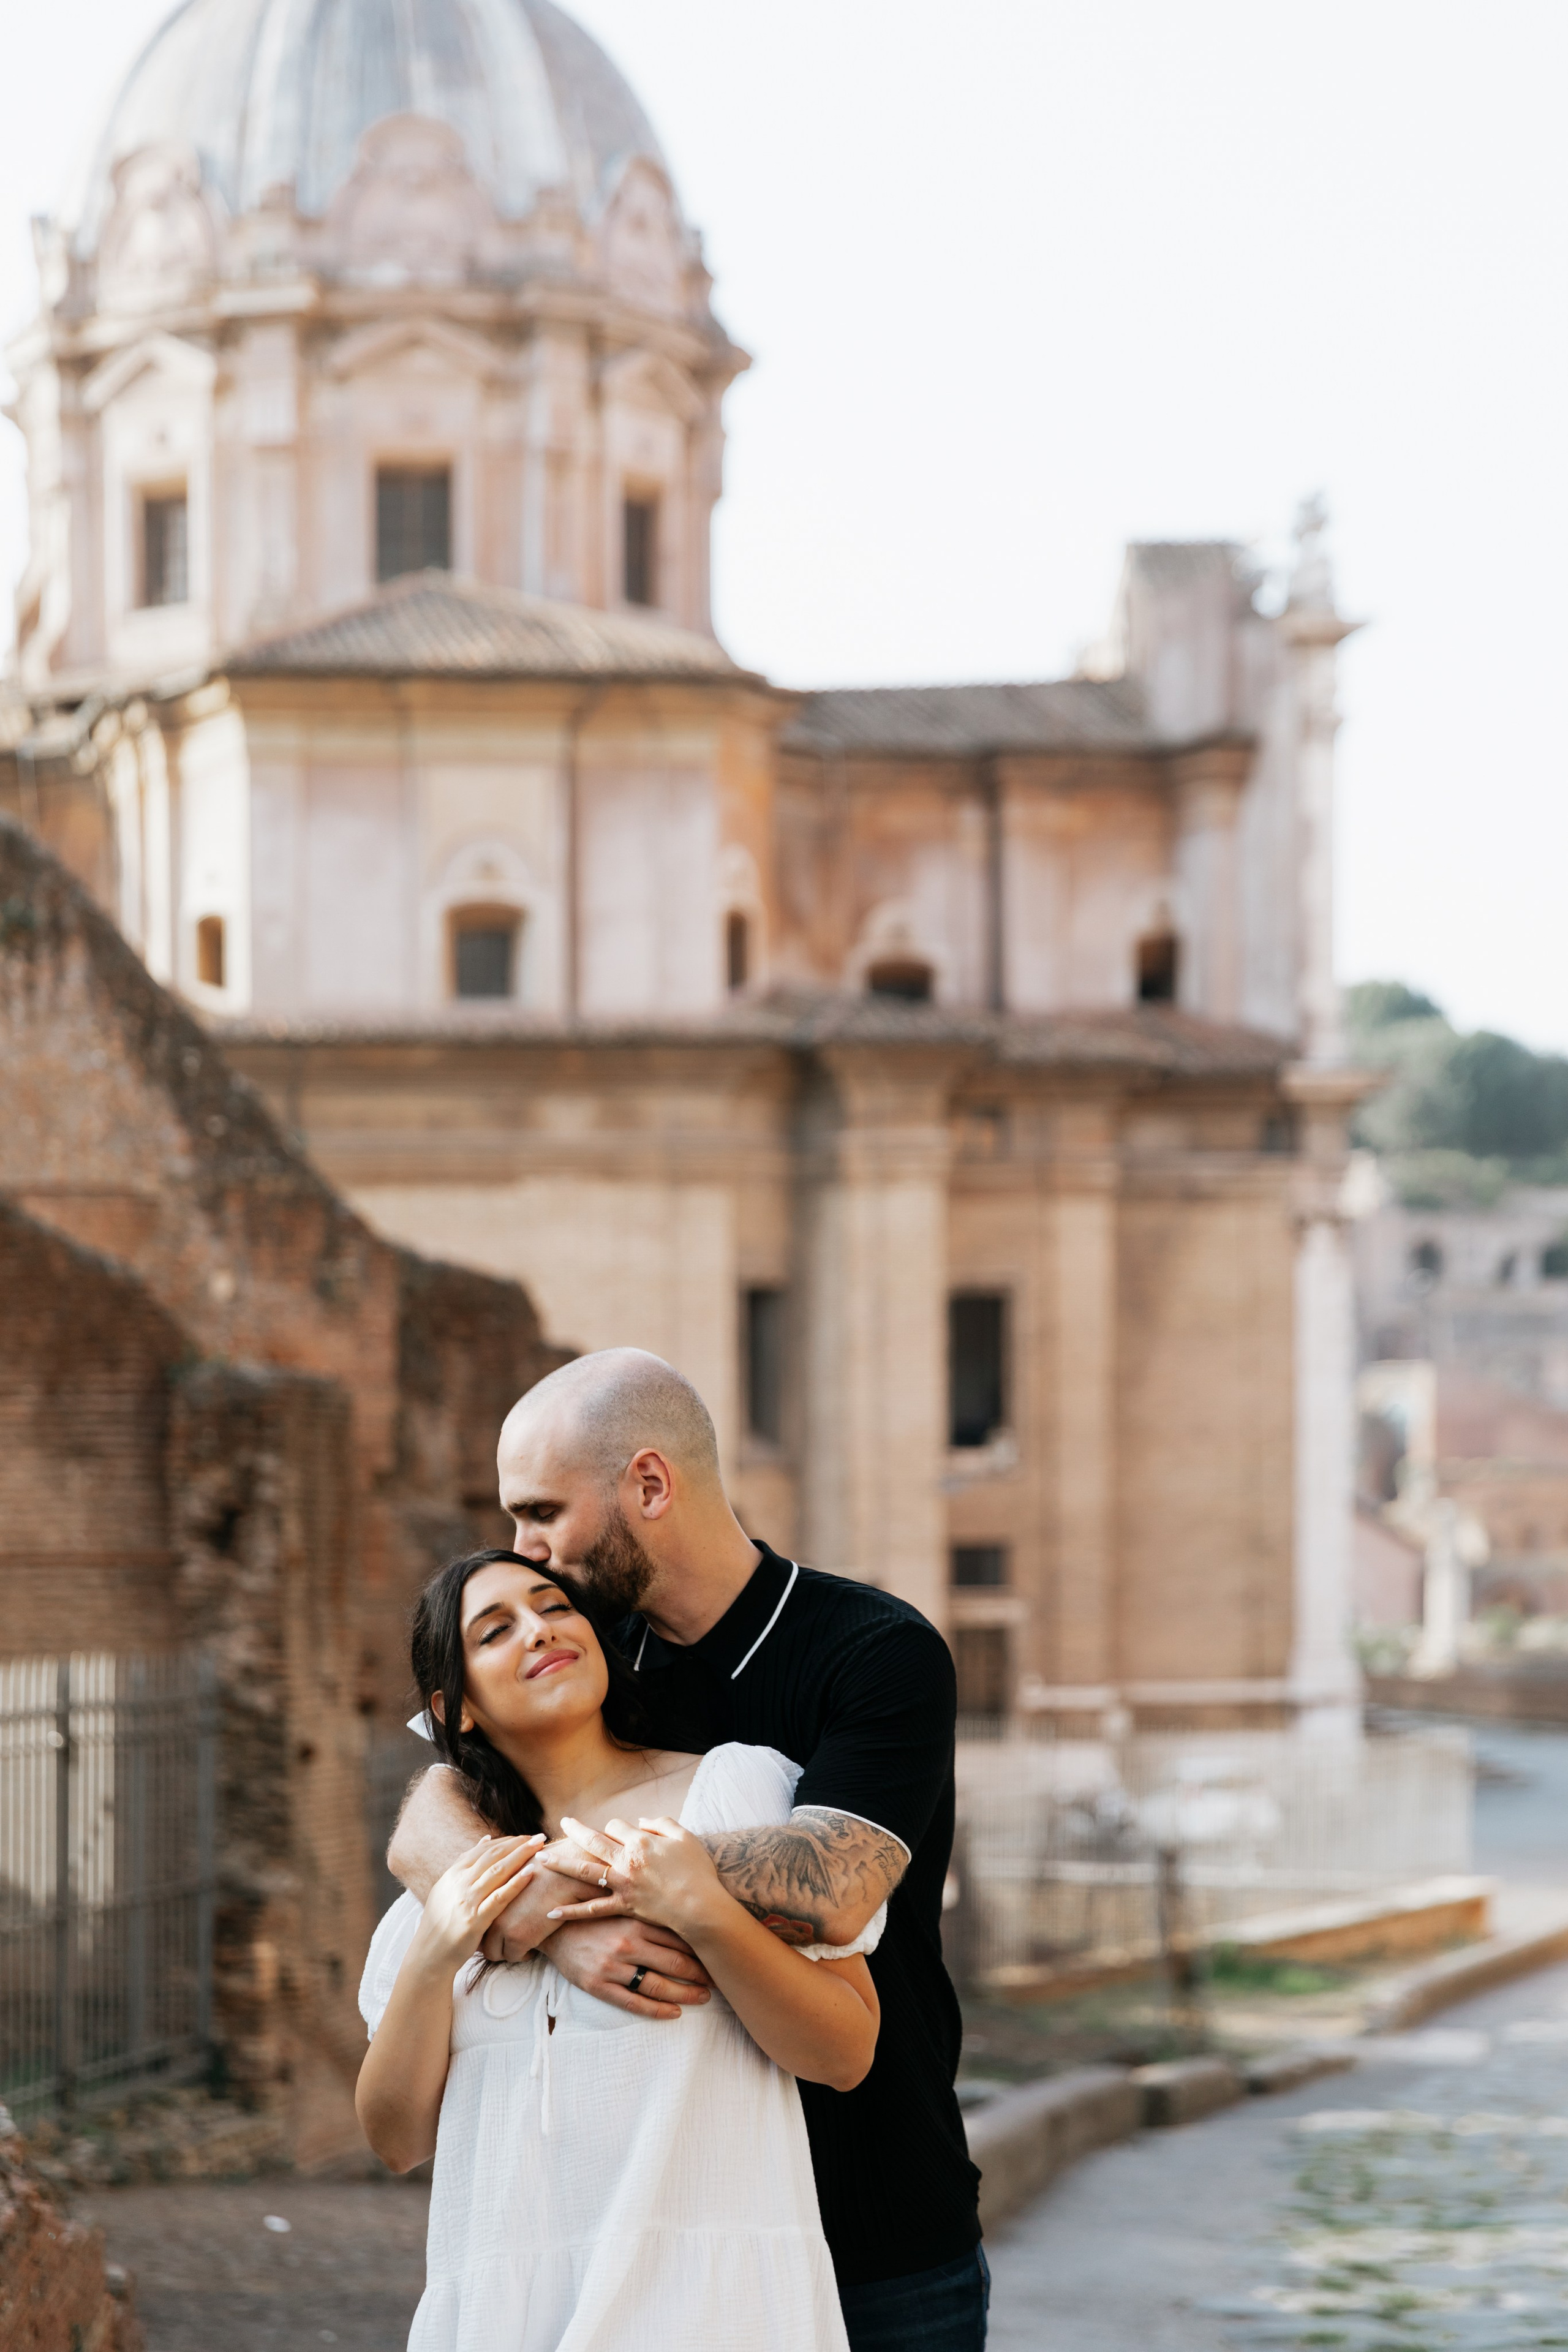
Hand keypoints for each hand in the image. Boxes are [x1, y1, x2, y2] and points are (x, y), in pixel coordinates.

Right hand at [413, 1834, 543, 1972]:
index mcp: (452, 1874)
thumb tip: (486, 1838)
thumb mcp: (448, 1888)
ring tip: (540, 1846)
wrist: (429, 1955)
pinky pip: (499, 1898)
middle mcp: (459, 1884)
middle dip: (518, 1844)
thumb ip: (466, 1865)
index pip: (483, 1850)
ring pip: (498, 1871)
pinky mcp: (475, 1920)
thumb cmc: (441, 1922)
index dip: (506, 1841)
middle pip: (493, 1856)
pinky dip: (516, 1883)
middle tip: (539, 1836)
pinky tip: (531, 1872)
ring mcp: (467, 1901)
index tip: (524, 1837)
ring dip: (521, 1856)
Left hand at [479, 1864, 587, 1964]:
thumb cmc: (548, 1869)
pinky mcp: (518, 1938)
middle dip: (491, 1943)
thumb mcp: (519, 1870)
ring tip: (521, 1943)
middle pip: (481, 1939)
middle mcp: (489, 1909)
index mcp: (488, 1892)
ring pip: (494, 1952)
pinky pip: (514, 1957)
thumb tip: (505, 1893)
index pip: (477, 1918)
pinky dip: (524, 1954)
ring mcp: (502, 1926)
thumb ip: (507, 1883)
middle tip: (506, 1941)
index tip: (493, 1929)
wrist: (567, 1875)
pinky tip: (535, 1944)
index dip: (485, 1926)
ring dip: (506, 1951)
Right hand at [545, 1917, 714, 2020]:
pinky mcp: (598, 1985)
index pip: (678, 1936)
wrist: (553, 1925)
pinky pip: (634, 2002)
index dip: (700, 1948)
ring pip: (657, 1985)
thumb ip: (649, 1906)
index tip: (717, 1954)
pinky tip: (674, 2012)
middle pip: (674, 1962)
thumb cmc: (593, 1911)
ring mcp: (613, 1966)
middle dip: (699, 1973)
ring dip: (685, 1993)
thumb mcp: (621, 1901)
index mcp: (635, 1919)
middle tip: (717, 1980)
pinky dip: (657, 2009)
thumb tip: (685, 1907)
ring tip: (703, 1997)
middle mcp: (627, 1942)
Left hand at [548, 1816, 725, 1939]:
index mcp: (641, 1842)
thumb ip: (662, 1824)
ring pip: (584, 1872)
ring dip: (561, 1864)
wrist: (700, 1906)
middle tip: (562, 1824)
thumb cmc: (697, 1871)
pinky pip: (592, 1909)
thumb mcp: (684, 1837)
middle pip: (594, 1842)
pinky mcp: (622, 1906)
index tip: (618, 1831)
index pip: (617, 1826)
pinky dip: (571, 1910)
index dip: (616, 1827)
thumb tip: (640, 1822)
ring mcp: (622, 1885)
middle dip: (576, 1831)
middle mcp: (626, 1861)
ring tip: (542, 1860)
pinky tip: (551, 1911)